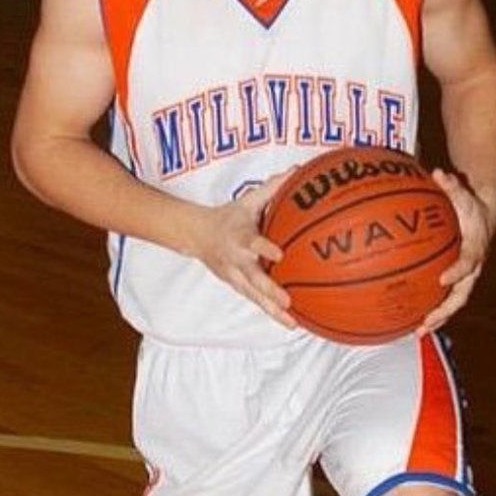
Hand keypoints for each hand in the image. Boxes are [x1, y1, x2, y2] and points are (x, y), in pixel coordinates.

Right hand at [188, 173, 296, 328]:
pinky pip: (256, 302)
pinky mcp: (237, 287)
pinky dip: (272, 313)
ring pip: (254, 296)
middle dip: (270, 291)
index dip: (264, 249)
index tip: (279, 255)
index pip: (252, 242)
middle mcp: (236, 260)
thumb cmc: (230, 216)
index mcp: (240, 236)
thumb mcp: (248, 200)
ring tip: (293, 323)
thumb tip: (298, 171)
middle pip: (253, 278)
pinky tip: (292, 324)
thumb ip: (273, 188)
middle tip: (288, 301)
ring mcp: (235, 276)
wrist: (197, 236)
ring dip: (272, 310)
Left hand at [416, 168, 495, 335]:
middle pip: (461, 295)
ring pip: (452, 303)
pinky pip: (442, 297)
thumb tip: (439, 172)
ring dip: (436, 318)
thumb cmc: (469, 205)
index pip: (468, 263)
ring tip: (416, 331)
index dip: (457, 272)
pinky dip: (428, 308)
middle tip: (427, 322)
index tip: (443, 279)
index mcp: (474, 248)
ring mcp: (463, 277)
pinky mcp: (454, 281)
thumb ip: (452, 185)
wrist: (483, 215)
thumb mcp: (463, 193)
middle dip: (444, 311)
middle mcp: (471, 268)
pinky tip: (406, 316)